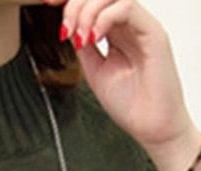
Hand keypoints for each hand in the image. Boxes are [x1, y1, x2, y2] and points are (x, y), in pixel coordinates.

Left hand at [42, 0, 195, 150]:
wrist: (152, 128)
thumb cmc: (130, 105)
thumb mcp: (95, 71)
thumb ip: (83, 46)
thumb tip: (68, 27)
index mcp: (117, 32)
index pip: (93, 1)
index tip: (47, 4)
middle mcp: (130, 25)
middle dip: (74, 2)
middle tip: (65, 28)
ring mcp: (142, 27)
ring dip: (87, 9)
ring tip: (79, 37)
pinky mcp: (153, 33)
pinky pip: (127, 7)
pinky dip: (104, 18)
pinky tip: (94, 37)